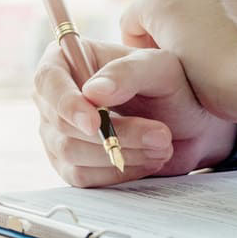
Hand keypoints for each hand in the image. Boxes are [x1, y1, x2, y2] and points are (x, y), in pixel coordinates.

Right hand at [34, 39, 236, 187]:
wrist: (188, 125)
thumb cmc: (172, 86)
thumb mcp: (159, 69)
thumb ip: (127, 73)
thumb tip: (93, 92)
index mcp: (68, 60)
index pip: (48, 81)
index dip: (67, 103)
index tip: (95, 123)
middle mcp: (55, 97)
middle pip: (60, 123)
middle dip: (113, 134)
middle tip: (160, 134)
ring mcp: (58, 133)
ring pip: (71, 153)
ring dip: (120, 153)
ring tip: (161, 145)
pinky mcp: (70, 163)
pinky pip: (80, 177)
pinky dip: (116, 172)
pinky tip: (146, 160)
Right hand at [120, 0, 236, 124]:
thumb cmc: (214, 82)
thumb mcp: (167, 68)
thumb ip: (157, 42)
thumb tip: (171, 28)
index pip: (133, 19)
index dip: (143, 45)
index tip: (161, 60)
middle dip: (173, 21)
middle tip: (192, 51)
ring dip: (202, 6)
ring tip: (219, 37)